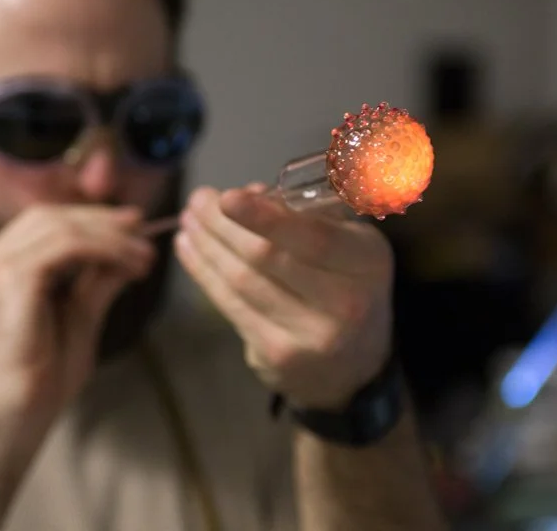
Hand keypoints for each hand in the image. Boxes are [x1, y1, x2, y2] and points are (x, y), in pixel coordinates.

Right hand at [0, 205, 155, 422]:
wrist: (14, 418)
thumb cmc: (41, 380)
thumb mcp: (78, 318)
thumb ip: (96, 282)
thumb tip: (128, 252)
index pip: (39, 226)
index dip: (85, 219)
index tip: (129, 225)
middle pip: (46, 217)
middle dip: (99, 220)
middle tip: (142, 228)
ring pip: (58, 227)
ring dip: (109, 236)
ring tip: (144, 255)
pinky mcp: (9, 278)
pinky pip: (64, 246)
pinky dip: (103, 249)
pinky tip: (130, 264)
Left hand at [175, 186, 392, 409]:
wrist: (353, 364)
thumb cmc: (346, 284)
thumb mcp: (349, 242)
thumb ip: (308, 214)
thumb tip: (251, 193)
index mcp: (368, 262)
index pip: (314, 238)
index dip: (266, 218)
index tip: (228, 198)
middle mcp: (347, 304)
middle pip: (268, 258)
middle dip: (223, 225)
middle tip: (197, 199)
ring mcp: (310, 337)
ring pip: (243, 281)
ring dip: (207, 246)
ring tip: (188, 220)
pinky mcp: (277, 357)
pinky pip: (231, 306)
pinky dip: (204, 273)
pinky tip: (189, 249)